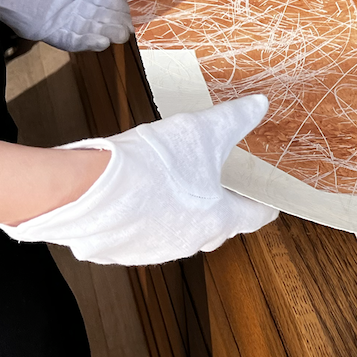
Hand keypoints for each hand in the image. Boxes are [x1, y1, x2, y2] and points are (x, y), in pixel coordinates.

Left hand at [0, 0, 133, 51]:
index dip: (120, 6)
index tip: (136, 12)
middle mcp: (68, 2)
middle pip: (99, 17)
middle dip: (116, 23)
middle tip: (132, 29)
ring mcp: (57, 17)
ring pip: (88, 29)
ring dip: (105, 33)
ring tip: (121, 36)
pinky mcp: (45, 30)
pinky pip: (69, 40)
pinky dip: (85, 42)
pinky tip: (101, 42)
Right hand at [0, 96, 278, 264]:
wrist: (88, 189)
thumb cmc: (152, 164)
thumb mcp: (202, 130)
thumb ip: (234, 119)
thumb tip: (260, 105)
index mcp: (218, 219)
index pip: (254, 218)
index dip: (263, 207)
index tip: (268, 204)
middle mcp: (191, 242)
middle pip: (218, 229)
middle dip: (222, 211)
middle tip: (221, 192)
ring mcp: (155, 251)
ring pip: (180, 233)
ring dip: (182, 214)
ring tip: (175, 187)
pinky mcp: (122, 251)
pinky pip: (144, 236)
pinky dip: (147, 220)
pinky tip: (136, 196)